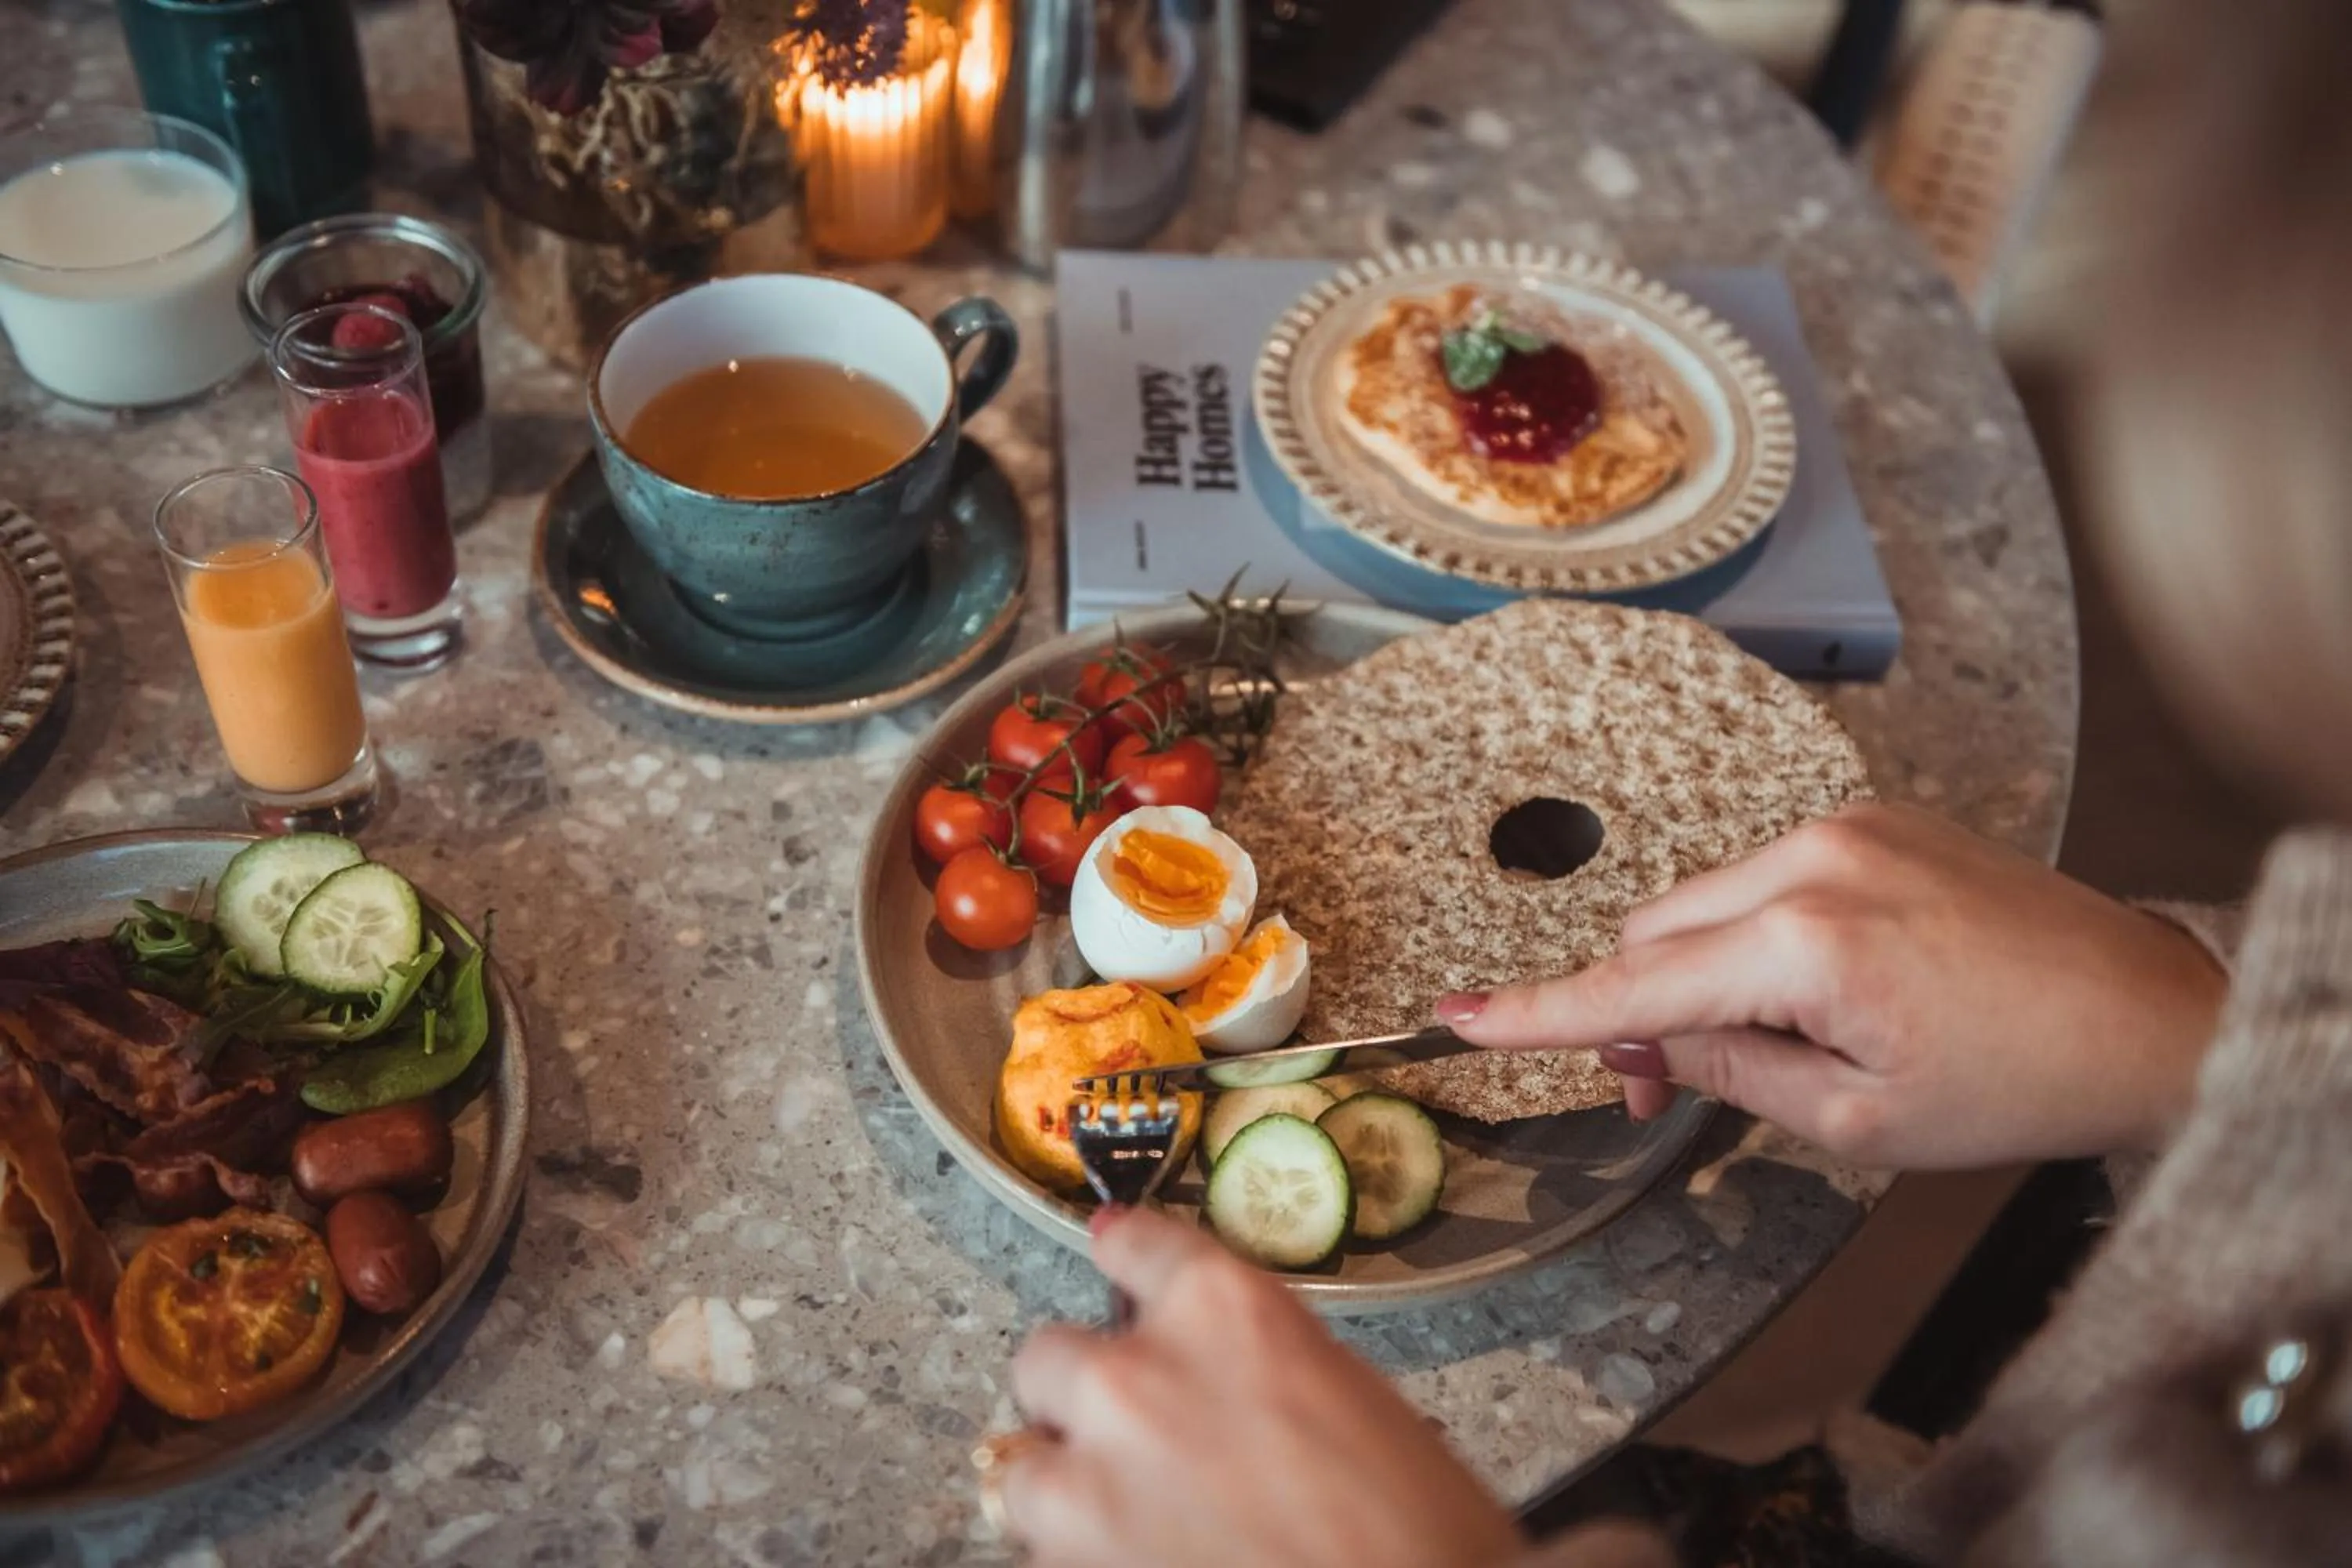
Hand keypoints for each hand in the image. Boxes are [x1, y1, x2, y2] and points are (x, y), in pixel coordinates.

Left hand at [1002, 1207, 1522, 1567]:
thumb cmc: (1415, 1529)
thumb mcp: (1351, 1399)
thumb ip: (1254, 1364)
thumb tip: (1216, 1375)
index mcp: (1225, 1312)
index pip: (1135, 1245)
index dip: (1123, 1255)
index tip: (1112, 1253)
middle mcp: (1138, 1378)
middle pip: (1050, 1356)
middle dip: (1085, 1395)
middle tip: (1136, 1437)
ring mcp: (1090, 1481)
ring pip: (1025, 1468)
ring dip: (1069, 1489)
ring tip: (1135, 1525)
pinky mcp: (1066, 1567)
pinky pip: (1043, 1553)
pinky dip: (1083, 1561)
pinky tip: (1148, 1566)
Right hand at [1439, 805, 2227, 1167]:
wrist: (2149, 1014)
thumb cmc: (2022, 1078)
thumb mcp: (1856, 1122)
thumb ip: (1728, 1072)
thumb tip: (1645, 1043)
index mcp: (1809, 943)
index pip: (1634, 986)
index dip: (1537, 1014)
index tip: (1456, 1017)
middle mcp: (1816, 858)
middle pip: (1656, 933)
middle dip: (1636, 1012)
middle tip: (1661, 1096)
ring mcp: (1848, 826)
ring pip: (1703, 901)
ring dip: (1696, 970)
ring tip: (1760, 1043)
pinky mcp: (1874, 817)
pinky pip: (1762, 874)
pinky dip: (1751, 932)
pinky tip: (1805, 986)